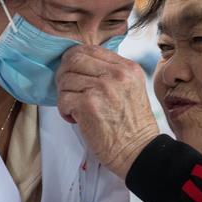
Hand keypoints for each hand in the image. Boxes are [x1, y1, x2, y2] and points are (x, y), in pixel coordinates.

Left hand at [57, 45, 159, 179]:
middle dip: (65, 74)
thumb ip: (112, 73)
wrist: (138, 152)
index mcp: (127, 68)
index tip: (73, 72)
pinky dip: (64, 110)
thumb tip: (81, 64)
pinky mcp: (88, 105)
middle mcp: (116, 74)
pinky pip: (63, 99)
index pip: (90, 49)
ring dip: (65, 96)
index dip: (75, 60)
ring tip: (75, 108)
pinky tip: (75, 118)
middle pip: (73, 59)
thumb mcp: (131, 89)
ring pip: (65, 80)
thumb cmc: (133, 126)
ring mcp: (102, 88)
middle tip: (68, 90)